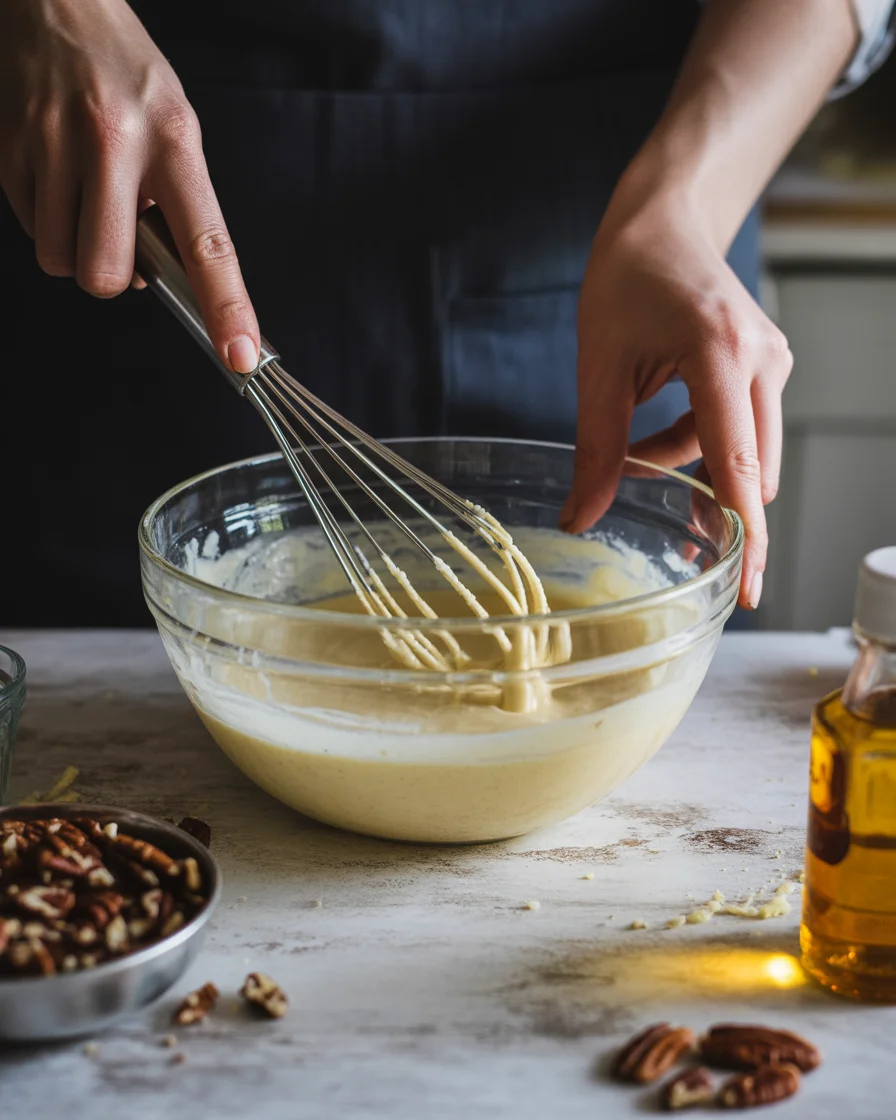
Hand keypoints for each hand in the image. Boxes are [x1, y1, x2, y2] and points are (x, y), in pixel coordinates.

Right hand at [0, 0, 259, 372]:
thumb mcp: (175, 128)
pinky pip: (30, 230)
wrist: (53, 1)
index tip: (240, 355)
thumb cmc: (125, 73)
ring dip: (76, 247)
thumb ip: (177, 205)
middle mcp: (113, 142)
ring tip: (88, 196)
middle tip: (119, 236)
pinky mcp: (7, 149)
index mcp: (174, 141)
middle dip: (113, 276)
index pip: (208, 245)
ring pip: (61, 261)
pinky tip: (58, 176)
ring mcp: (52, 144)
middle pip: (107, 274)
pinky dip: (47, 219)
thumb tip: (167, 280)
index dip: (226, 308)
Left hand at [562, 195, 792, 609]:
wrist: (664, 223)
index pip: (739, 466)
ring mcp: (774, 362)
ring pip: (744, 456)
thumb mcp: (598, 366)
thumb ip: (596, 448)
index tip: (748, 587)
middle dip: (709, 508)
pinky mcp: (769, 367)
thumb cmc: (627, 278)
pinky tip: (658, 433)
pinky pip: (742, 432)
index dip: (743, 534)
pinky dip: (702, 446)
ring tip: (634, 453)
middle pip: (750, 472)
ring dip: (695, 470)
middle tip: (673, 544)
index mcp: (721, 355)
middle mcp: (764, 361)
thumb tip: (580, 518)